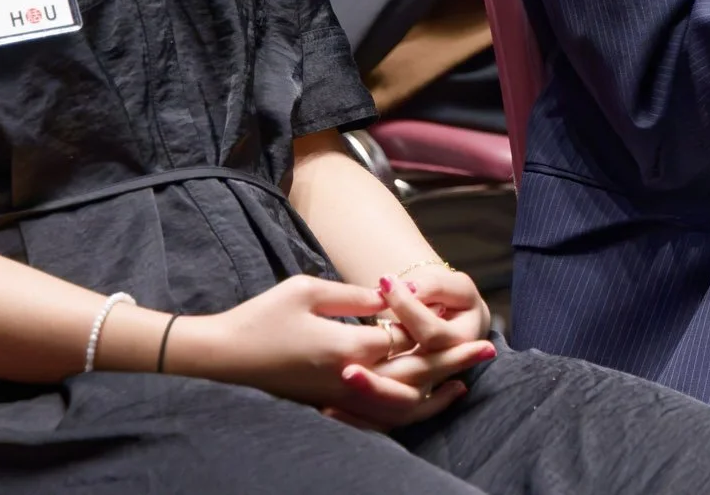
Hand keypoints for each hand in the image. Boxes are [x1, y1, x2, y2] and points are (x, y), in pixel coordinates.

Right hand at [163, 274, 490, 427]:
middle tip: (488, 350)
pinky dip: (405, 410)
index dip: (436, 327)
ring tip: (465, 380)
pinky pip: (378, 417)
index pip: (408, 340)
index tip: (466, 318)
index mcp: (349, 348)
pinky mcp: (330, 405)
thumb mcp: (307, 290)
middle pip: (415, 373)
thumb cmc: (261, 318)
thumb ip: (355, 296)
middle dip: (454, 361)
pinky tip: (420, 399)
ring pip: (401, 404)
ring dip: (435, 391)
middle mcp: (350, 379)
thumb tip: (390, 296)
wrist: (221, 359)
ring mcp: (340, 398)